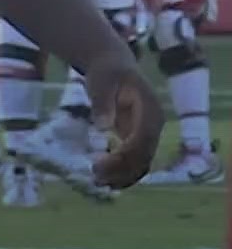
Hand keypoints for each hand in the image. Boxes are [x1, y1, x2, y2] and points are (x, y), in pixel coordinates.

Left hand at [83, 50, 163, 188]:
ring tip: (97, 183)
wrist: (113, 65)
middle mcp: (154, 126)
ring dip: (122, 176)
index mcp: (151, 111)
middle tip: (94, 177)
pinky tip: (104, 180)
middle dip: (121, 170)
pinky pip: (133, 160)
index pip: (143, 140)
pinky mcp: (136, 138)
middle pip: (144, 156)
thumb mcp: (102, 81)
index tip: (100, 164)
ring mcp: (147, 134)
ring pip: (141, 163)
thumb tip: (102, 127)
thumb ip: (102, 102)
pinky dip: (121, 172)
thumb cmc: (107, 71)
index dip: (124, 156)